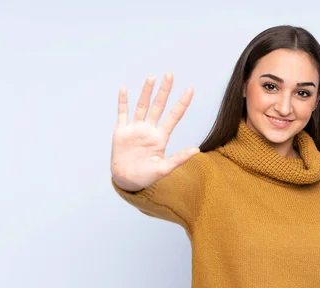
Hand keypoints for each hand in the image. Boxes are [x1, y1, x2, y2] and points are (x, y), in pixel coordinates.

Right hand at [110, 72, 199, 191]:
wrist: (128, 180)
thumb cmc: (147, 176)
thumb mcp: (165, 168)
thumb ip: (180, 158)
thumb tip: (197, 150)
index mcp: (161, 137)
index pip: (174, 116)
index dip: (182, 102)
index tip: (190, 89)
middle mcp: (149, 129)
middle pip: (158, 106)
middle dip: (164, 91)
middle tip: (170, 74)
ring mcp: (135, 129)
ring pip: (142, 106)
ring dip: (146, 92)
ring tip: (152, 77)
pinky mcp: (122, 131)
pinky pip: (122, 113)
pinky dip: (123, 101)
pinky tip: (125, 89)